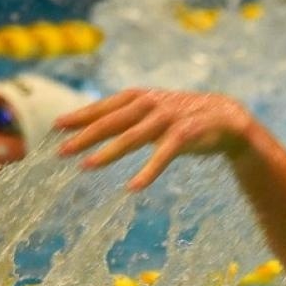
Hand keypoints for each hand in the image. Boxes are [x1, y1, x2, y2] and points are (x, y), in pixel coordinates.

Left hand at [55, 89, 255, 190]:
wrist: (227, 119)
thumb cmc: (184, 119)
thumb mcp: (153, 114)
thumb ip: (128, 119)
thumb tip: (96, 130)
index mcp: (141, 97)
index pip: (105, 106)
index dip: (81, 115)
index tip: (57, 126)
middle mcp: (151, 104)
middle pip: (112, 121)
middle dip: (86, 135)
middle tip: (62, 151)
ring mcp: (168, 118)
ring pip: (133, 136)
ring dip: (109, 152)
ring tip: (87, 166)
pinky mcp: (186, 135)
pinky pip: (163, 154)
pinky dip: (148, 170)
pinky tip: (133, 187)